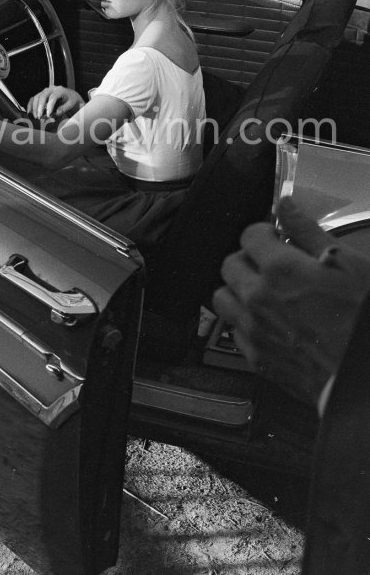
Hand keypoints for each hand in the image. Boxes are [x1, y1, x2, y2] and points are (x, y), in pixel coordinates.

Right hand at [27, 86, 83, 118]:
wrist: (70, 96)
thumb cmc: (71, 101)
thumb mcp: (71, 104)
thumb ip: (63, 109)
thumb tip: (55, 114)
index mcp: (60, 90)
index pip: (53, 97)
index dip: (50, 106)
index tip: (48, 115)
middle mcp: (51, 89)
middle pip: (43, 96)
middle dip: (40, 107)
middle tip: (40, 117)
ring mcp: (45, 91)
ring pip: (37, 97)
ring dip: (35, 107)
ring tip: (36, 117)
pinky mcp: (41, 95)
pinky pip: (33, 98)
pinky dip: (30, 105)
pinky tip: (29, 112)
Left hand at [213, 197, 369, 406]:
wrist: (366, 375)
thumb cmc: (363, 320)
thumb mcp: (350, 264)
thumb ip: (308, 231)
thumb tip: (285, 205)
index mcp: (281, 269)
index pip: (249, 235)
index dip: (265, 234)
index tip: (276, 240)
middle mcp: (259, 297)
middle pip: (230, 264)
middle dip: (248, 259)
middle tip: (271, 265)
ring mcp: (254, 329)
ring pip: (223, 298)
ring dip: (239, 290)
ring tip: (264, 292)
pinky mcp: (257, 358)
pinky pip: (235, 330)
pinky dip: (246, 322)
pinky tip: (270, 322)